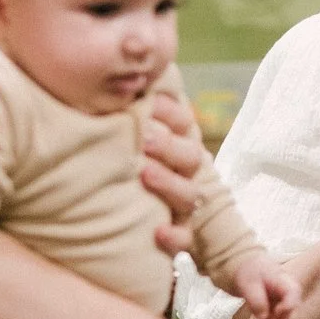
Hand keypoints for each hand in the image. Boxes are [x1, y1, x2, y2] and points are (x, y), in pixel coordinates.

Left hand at [141, 88, 205, 260]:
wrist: (157, 222)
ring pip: (189, 194)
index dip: (172, 113)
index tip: (151, 102)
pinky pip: (184, 239)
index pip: (185, 124)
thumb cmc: (137, 165)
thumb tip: (129, 80)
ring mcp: (187, 204)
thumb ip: (136, 110)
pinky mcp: (183, 235)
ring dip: (169, 182)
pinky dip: (175, 236)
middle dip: (168, 145)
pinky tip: (159, 232)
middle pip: (190, 157)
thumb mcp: (138, 135)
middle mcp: (188, 173)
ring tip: (144, 172)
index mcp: (180, 144)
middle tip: (144, 135)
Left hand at [233, 254, 296, 318]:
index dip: (288, 306)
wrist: (234, 263)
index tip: (278, 312)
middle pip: (289, 311)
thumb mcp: (248, 283)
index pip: (292, 294)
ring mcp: (275, 301)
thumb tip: (263, 317)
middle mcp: (282, 293)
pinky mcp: (266, 308)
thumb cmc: (244, 268)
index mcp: (282, 281)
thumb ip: (257, 300)